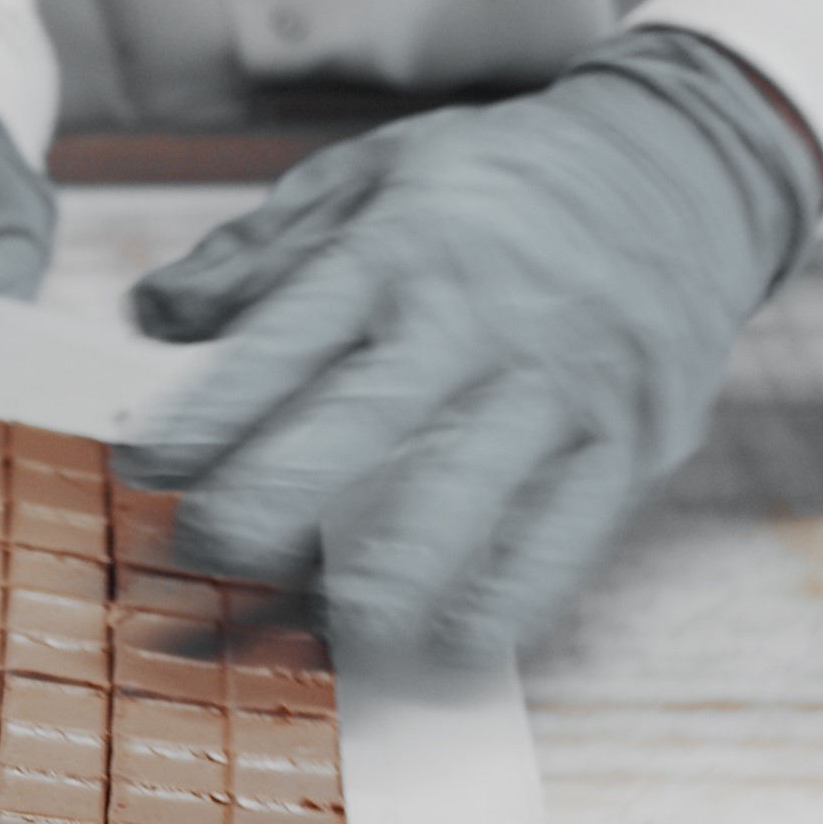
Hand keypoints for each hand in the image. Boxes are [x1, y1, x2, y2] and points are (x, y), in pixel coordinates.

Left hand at [113, 28, 822, 659]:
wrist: (684, 173)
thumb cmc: (494, 191)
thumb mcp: (372, 176)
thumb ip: (256, 253)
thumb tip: (150, 315)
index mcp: (401, 249)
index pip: (285, 342)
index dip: (203, 416)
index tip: (138, 466)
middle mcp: (483, 321)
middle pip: (356, 438)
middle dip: (259, 515)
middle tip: (194, 558)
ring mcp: (564, 392)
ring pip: (451, 517)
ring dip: (358, 592)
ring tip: (296, 625)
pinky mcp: (630, 451)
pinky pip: (551, 561)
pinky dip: (481, 619)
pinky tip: (422, 649)